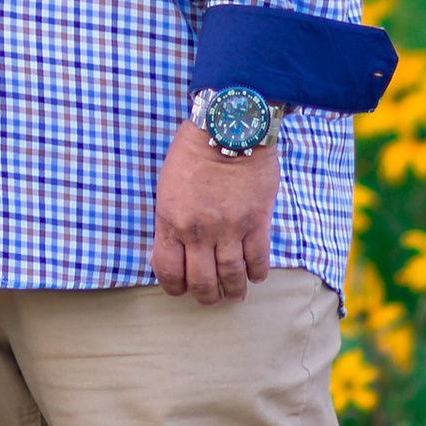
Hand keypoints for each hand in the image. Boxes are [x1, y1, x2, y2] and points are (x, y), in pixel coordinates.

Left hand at [151, 116, 276, 301]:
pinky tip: (255, 276)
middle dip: (205, 297)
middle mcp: (199, 232)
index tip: (180, 288)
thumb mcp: (167, 186)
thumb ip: (170, 220)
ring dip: (233, 292)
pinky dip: (257, 273)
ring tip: (235, 295)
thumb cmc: (193, 151)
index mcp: (171, 221)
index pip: (168, 271)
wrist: (229, 127)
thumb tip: (171, 250)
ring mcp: (230, 229)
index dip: (174, 287)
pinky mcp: (257, 222)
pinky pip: (258, 260)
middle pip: (201, 282)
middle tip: (211, 298)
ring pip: (231, 277)